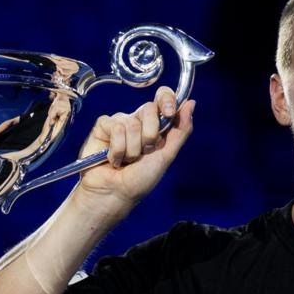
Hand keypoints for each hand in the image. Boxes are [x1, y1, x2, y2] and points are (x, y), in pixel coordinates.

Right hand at [76, 87, 195, 207]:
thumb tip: (191, 103)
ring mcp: (119, 123)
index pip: (162, 98)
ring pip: (131, 123)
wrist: (116, 194)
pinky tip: (112, 159)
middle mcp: (137, 121)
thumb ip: (181, 130)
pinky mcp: (102, 127)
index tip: (169, 113)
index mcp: (154, 125)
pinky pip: (115, 128)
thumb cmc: (140, 180)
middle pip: (149, 109)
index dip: (166, 100)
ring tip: (125, 161)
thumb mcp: (167, 156)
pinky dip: (116, 149)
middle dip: (149, 136)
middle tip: (143, 153)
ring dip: (131, 149)